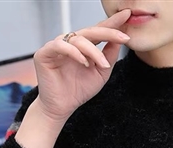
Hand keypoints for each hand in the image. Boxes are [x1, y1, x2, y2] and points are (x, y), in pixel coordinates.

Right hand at [32, 8, 131, 122]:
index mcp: (83, 47)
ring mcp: (57, 46)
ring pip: (78, 39)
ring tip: (102, 64)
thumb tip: (119, 40)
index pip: (99, 31)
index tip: (127, 15)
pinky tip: (84, 62)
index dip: (112, 23)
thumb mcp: (101, 73)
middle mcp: (70, 43)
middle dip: (108, 32)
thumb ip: (109, 56)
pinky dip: (74, 53)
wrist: (62, 107)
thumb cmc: (78, 91)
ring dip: (93, 51)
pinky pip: (60, 45)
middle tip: (123, 36)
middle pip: (90, 31)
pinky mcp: (45, 53)